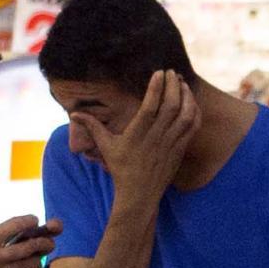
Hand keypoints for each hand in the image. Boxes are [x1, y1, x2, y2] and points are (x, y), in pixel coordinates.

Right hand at [82, 69, 198, 204]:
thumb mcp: (105, 147)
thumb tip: (74, 114)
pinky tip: (191, 101)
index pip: (150, 107)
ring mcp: (170, 144)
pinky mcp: (180, 150)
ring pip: (184, 115)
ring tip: (183, 83)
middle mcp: (155, 138)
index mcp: (137, 135)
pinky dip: (194, 112)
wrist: (139, 195)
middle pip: (170, 107)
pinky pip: (192, 128)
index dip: (156, 88)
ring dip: (186, 97)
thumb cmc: (121, 169)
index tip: (159, 73)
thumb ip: (92, 127)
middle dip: (173, 86)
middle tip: (172, 72)